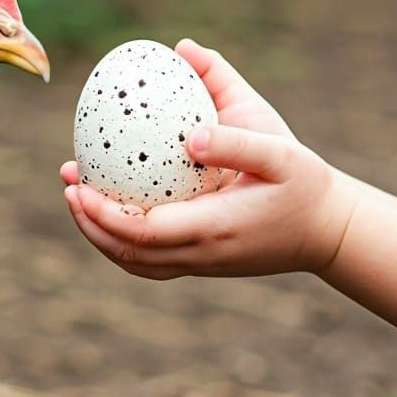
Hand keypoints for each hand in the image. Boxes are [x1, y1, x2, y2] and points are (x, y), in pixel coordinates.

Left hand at [61, 39, 357, 279]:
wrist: (329, 230)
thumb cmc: (305, 185)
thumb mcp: (280, 152)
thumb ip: (235, 140)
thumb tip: (189, 134)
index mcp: (212, 228)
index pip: (140, 232)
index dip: (101, 214)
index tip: (76, 185)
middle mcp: (200, 253)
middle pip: (126, 251)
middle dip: (88, 222)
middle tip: (68, 183)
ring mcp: (199, 263)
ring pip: (134, 260)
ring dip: (99, 232)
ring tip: (77, 194)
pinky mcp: (202, 262)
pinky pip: (149, 258)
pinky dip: (121, 239)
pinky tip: (112, 206)